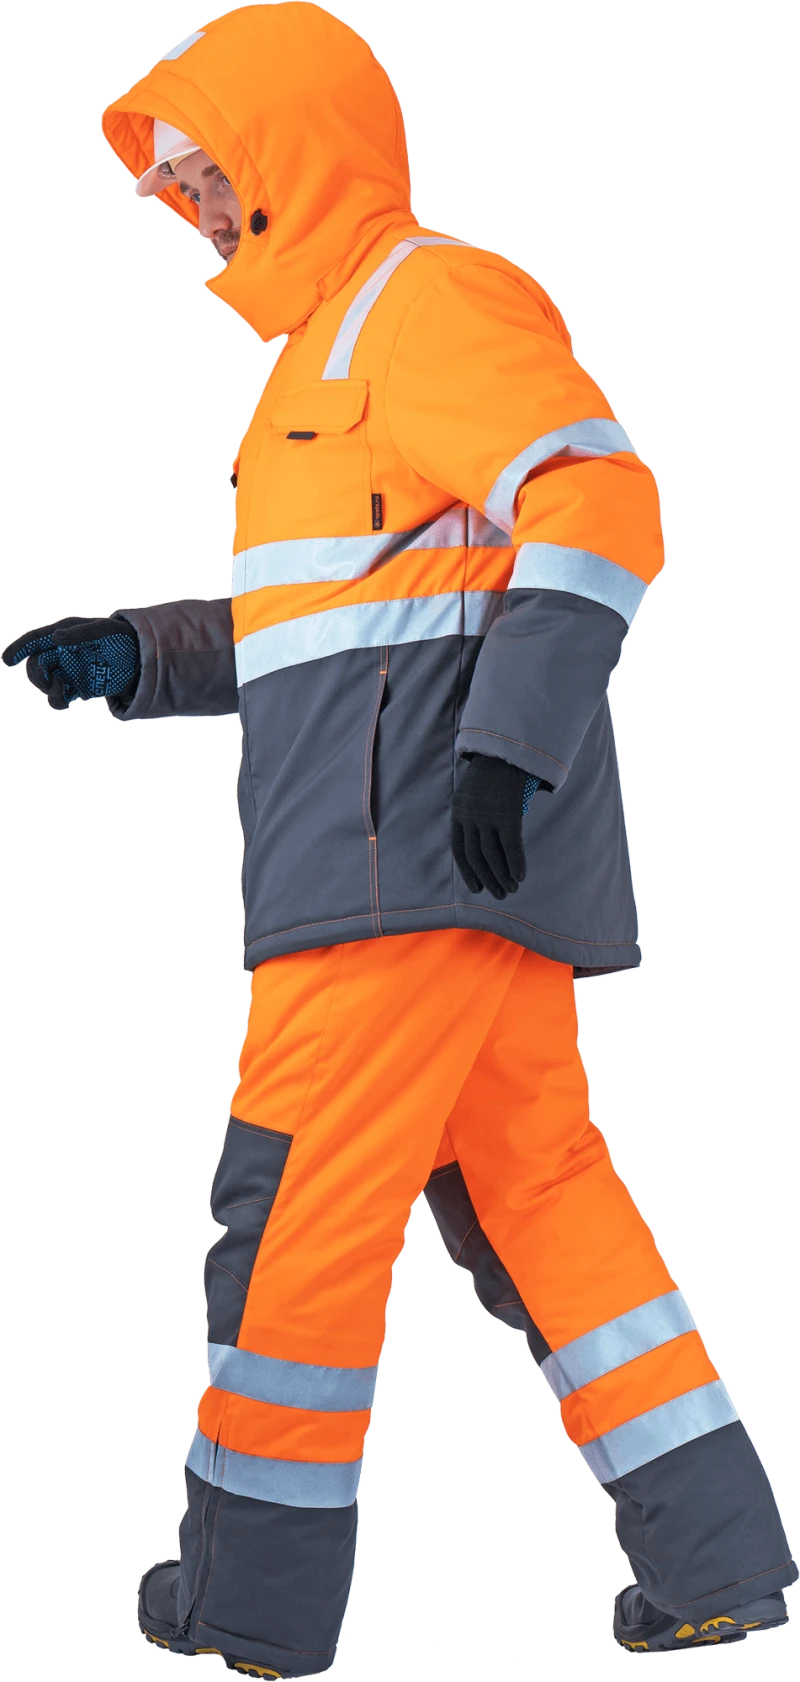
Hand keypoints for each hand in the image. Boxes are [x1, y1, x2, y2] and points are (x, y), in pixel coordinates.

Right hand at [2, 615, 139, 709]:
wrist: (140, 657)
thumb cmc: (122, 637)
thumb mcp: (105, 630)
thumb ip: (81, 634)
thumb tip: (56, 639)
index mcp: (64, 633)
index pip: (36, 640)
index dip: (20, 648)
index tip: (8, 660)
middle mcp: (62, 652)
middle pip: (36, 664)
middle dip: (37, 676)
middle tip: (53, 684)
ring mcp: (68, 669)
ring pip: (45, 682)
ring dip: (48, 690)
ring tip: (63, 696)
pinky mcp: (77, 686)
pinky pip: (59, 695)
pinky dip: (57, 701)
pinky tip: (64, 703)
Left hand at [452, 752, 532, 898]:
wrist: (507, 748)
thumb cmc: (493, 771)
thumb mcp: (474, 791)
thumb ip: (476, 814)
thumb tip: (486, 841)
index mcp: (458, 811)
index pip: (459, 850)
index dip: (468, 871)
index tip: (477, 888)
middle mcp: (470, 816)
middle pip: (476, 856)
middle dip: (488, 879)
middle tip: (498, 894)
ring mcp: (488, 815)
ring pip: (492, 855)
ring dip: (502, 876)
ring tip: (511, 890)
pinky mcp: (508, 814)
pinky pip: (511, 846)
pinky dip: (515, 864)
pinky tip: (521, 877)